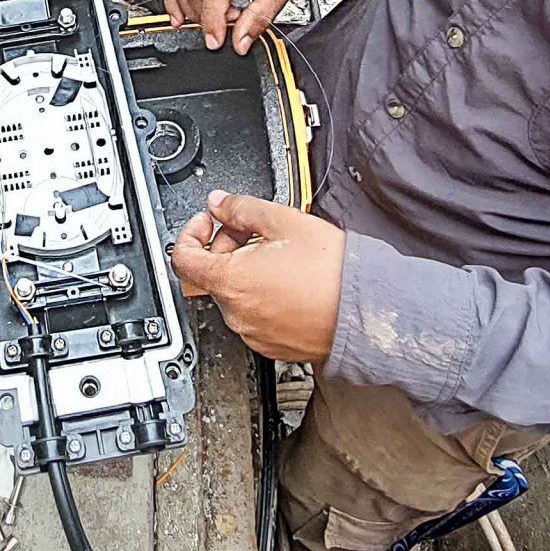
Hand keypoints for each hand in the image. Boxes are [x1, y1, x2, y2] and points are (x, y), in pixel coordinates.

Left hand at [168, 190, 343, 363]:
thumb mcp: (285, 222)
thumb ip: (242, 208)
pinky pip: (254, 315)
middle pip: (210, 274)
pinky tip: (288, 281)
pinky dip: (261, 295)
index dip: (192, 232)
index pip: (182, 258)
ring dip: (244, 271)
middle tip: (252, 231)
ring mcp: (254, 333)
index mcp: (232, 282)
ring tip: (279, 255)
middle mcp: (236, 314)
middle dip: (225, 247)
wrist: (367, 312)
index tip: (209, 221)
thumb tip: (220, 204)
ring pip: (233, 295)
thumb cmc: (333, 273)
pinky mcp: (272, 346)